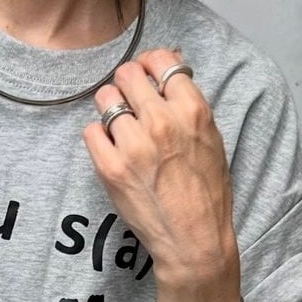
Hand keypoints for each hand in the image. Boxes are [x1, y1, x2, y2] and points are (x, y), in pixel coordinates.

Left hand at [81, 48, 239, 286]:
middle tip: (129, 102)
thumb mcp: (210, 138)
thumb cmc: (206, 192)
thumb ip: (188, 104)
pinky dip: (98, 136)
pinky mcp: (110, 167)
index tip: (146, 74)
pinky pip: (91, 130)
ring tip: (120, 128)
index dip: (149, 64)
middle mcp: (162, 122)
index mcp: (192, 111)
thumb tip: (169, 68)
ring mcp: (133, 145)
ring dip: (110, 109)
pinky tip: (111, 149)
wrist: (194, 240)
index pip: (161, 61)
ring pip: (105, 98)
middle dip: (126, 84)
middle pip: (127, 74)